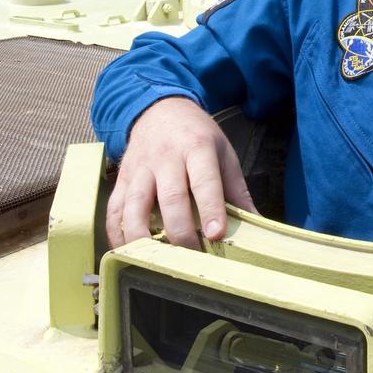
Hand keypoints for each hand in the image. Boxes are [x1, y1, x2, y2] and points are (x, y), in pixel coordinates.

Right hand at [105, 96, 257, 249]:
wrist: (160, 109)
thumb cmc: (197, 136)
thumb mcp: (223, 154)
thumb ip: (238, 191)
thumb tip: (258, 226)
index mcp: (197, 148)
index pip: (204, 181)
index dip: (210, 209)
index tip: (216, 234)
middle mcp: (166, 157)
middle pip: (170, 198)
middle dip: (180, 232)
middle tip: (192, 259)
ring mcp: (140, 169)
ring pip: (135, 206)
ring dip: (143, 238)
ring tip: (156, 262)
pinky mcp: (122, 179)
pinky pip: (114, 210)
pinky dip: (117, 235)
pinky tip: (127, 254)